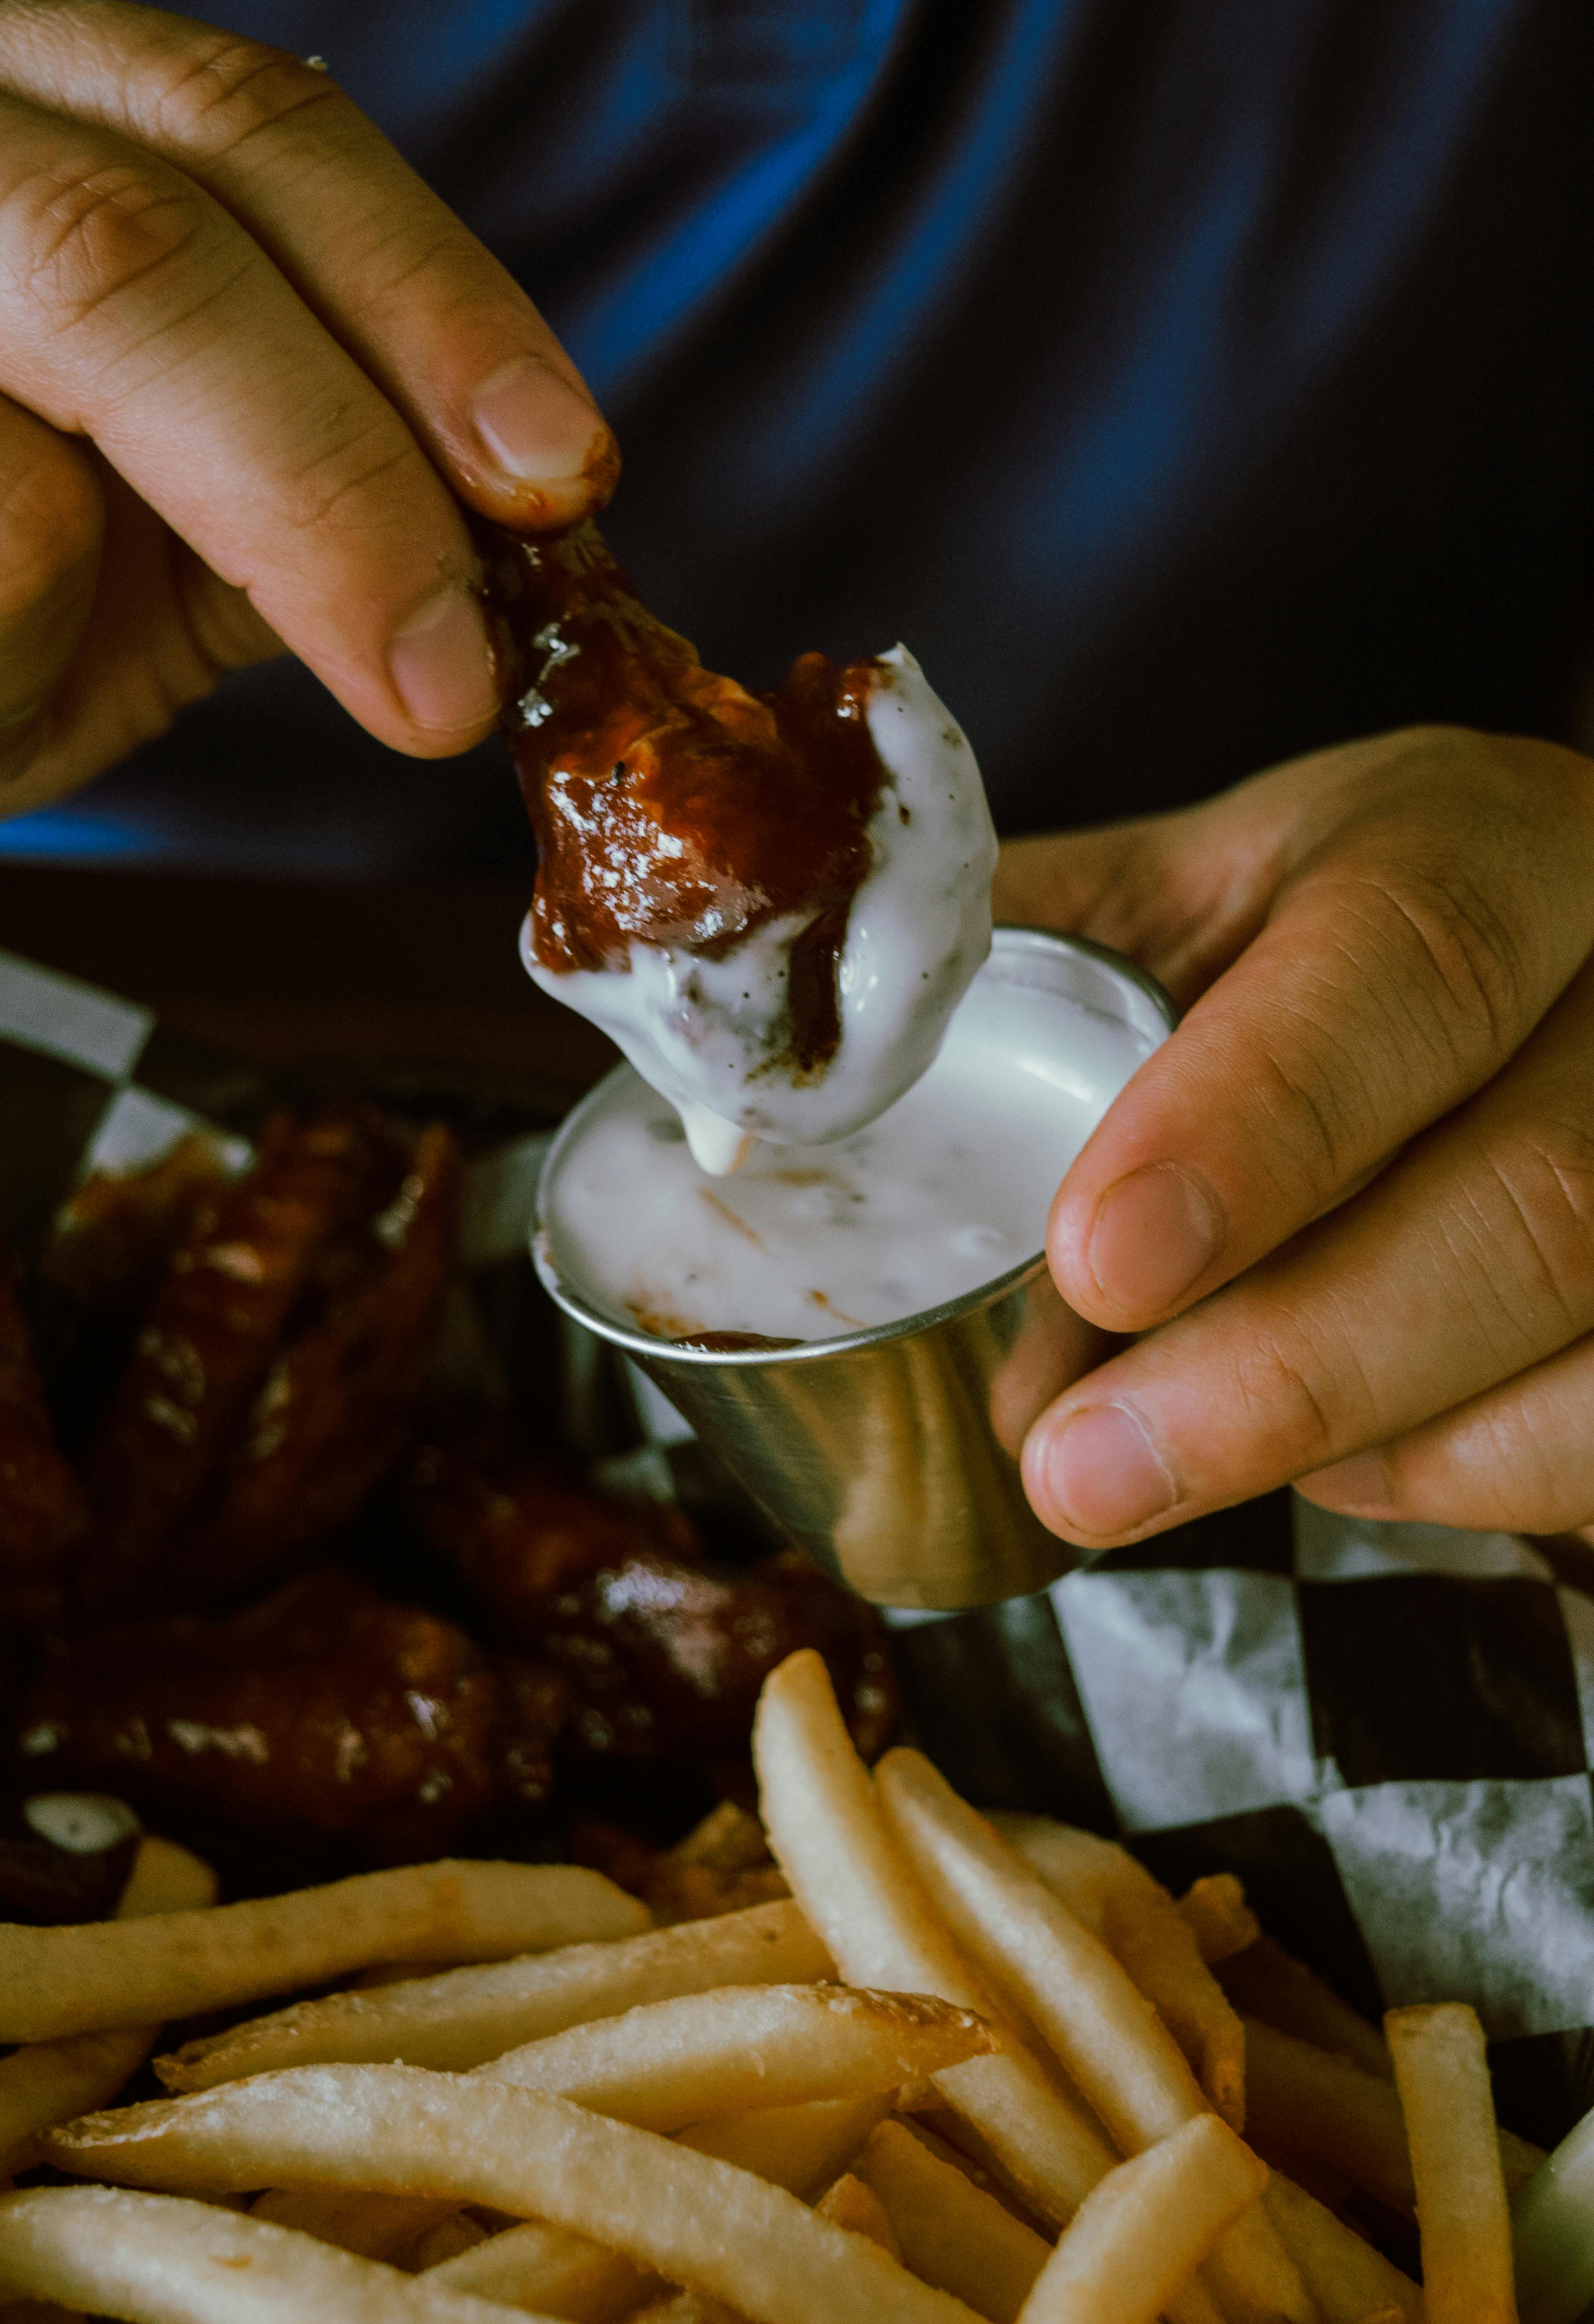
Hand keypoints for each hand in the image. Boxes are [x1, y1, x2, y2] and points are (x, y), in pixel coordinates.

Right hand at [0, 1, 615, 829]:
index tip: (555, 470)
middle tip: (443, 677)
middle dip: (336, 485)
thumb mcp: (141, 499)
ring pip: (19, 451)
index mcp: (1, 97)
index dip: (426, 299)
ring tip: (9, 668)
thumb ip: (297, 455)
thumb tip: (512, 505)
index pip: (242, 121)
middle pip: (135, 245)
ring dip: (83, 611)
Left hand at [994, 726, 1593, 1543]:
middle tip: (1079, 1471)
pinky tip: (1337, 1458)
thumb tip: (807, 1127)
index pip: (1405, 969)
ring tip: (1163, 1469)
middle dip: (1293, 1366)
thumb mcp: (1187, 900)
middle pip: (1534, 1197)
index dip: (1261, 1127)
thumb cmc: (1316, 937)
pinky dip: (1457, 1477)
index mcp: (1474, 845)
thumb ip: (1027, 978)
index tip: (1095, 1262)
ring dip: (1366, 1447)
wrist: (1520, 955)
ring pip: (1583, 1338)